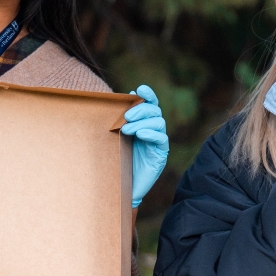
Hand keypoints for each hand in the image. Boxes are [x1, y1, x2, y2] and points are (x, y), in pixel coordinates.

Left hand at [121, 84, 168, 207]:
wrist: (122, 186)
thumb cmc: (117, 161)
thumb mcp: (116, 138)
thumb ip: (119, 123)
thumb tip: (115, 104)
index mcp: (144, 123)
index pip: (151, 104)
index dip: (148, 95)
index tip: (140, 88)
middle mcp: (153, 130)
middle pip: (155, 111)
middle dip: (141, 110)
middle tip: (126, 117)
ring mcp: (158, 142)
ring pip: (159, 123)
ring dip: (143, 122)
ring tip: (128, 129)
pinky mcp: (160, 154)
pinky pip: (161, 139)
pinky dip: (151, 134)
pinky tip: (141, 135)